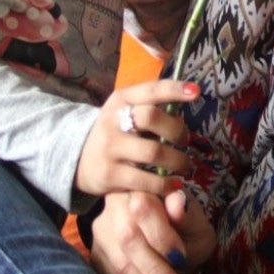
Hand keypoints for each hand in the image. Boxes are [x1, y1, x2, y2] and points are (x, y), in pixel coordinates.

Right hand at [74, 79, 198, 196]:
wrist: (77, 159)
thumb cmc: (116, 131)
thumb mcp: (126, 110)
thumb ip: (153, 107)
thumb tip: (185, 112)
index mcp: (121, 100)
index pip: (150, 90)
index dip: (174, 89)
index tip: (196, 92)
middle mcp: (112, 120)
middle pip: (151, 117)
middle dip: (177, 130)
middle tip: (185, 141)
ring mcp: (109, 148)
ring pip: (153, 152)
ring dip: (177, 160)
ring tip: (184, 165)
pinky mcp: (110, 175)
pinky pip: (145, 180)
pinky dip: (165, 184)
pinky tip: (173, 184)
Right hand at [89, 189, 215, 273]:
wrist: (166, 234)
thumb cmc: (184, 226)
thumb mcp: (195, 220)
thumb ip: (187, 213)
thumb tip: (177, 202)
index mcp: (143, 188)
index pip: (144, 208)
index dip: (162, 236)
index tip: (181, 258)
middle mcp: (116, 205)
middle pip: (128, 238)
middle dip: (154, 269)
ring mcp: (102, 231)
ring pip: (117, 262)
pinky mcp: (96, 254)